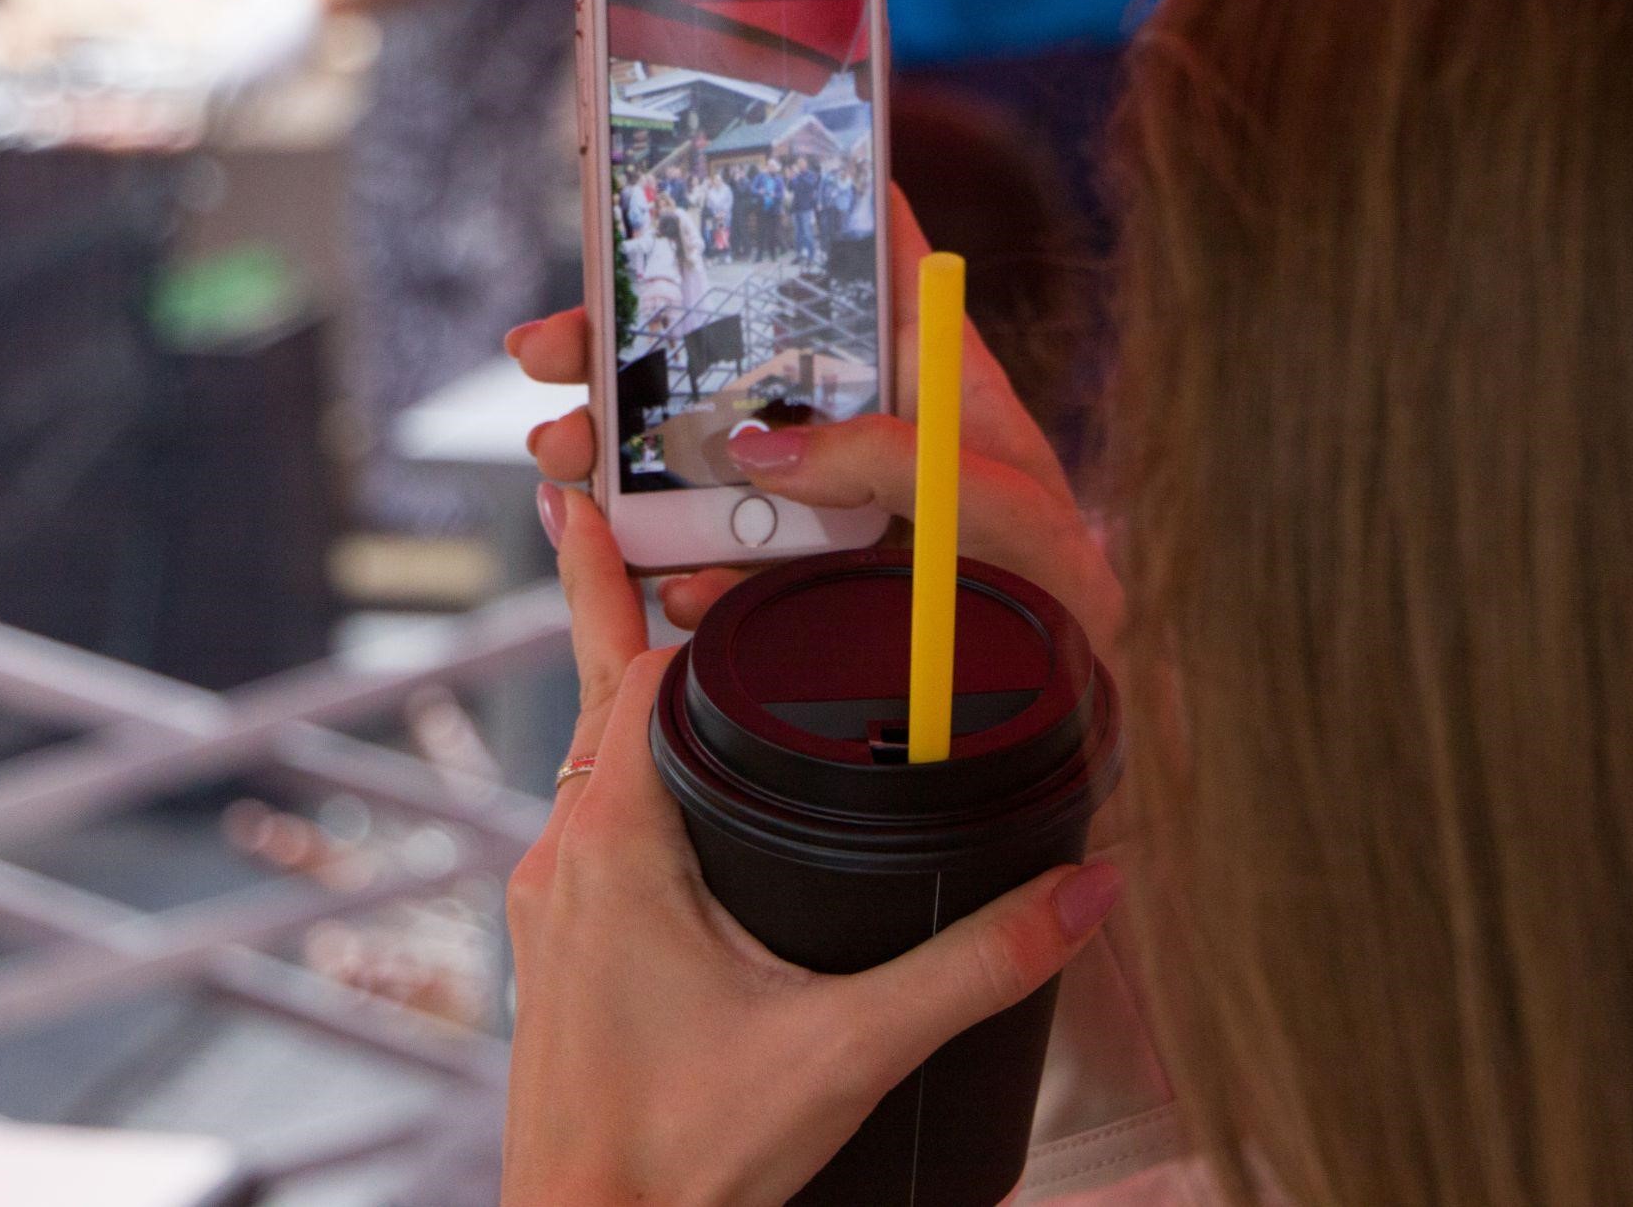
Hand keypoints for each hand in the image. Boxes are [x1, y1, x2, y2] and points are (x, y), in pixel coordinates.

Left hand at [502, 485, 1123, 1205]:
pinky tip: (660, 783)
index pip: (641, 673)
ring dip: (611, 679)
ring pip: (583, 755)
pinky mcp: (556, 951)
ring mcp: (547, 907)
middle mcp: (561, 858)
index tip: (715, 528)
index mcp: (615, 847)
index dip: (683, 599)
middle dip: (601, 591)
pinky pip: (582, 817)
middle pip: (595, 688)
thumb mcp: (853, 1050)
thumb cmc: (687, 1158)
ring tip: (636, 610)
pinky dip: (612, 761)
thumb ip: (977, 965)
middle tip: (588, 493)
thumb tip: (1085, 891)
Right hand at [508, 186, 1114, 640]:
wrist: (1051, 707)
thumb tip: (761, 451)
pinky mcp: (792, 575)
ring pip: (697, 453)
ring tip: (565, 456)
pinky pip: (711, 559)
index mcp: (925, 370)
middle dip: (630, 342)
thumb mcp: (1004, 509)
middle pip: (733, 351)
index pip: (863, 256)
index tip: (691, 168)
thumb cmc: (1059, 589)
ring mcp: (818, 498)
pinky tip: (661, 584)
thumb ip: (895, 463)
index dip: (796, 200)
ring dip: (617, 452)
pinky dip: (669, 569)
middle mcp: (859, 419)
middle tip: (551, 349)